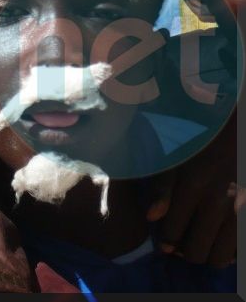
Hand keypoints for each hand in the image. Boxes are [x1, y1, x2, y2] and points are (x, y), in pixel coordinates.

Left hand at [146, 113, 239, 267]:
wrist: (236, 130)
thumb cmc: (199, 143)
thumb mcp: (174, 158)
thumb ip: (160, 187)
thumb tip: (151, 218)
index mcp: (193, 186)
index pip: (171, 234)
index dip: (165, 241)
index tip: (164, 238)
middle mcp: (220, 201)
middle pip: (195, 252)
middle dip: (183, 251)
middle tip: (181, 243)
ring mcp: (242, 209)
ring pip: (219, 258)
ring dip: (206, 254)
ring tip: (200, 242)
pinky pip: (240, 251)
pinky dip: (229, 251)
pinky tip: (219, 238)